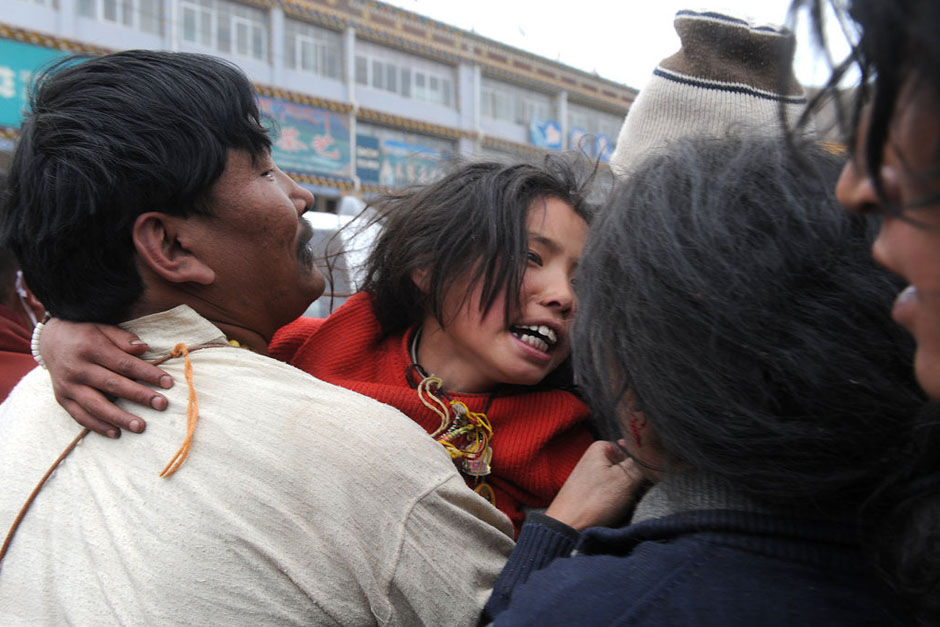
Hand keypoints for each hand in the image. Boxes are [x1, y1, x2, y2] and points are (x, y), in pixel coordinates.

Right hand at [41, 318, 172, 437]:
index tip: (168, 382)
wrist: (50, 340)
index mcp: (91, 348)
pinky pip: (80, 416)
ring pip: (96, 405)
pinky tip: (116, 433)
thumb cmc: (85, 334)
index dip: (147, 373)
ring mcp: (68, 386)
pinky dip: (97, 426)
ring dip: (119, 417)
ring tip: (140, 426)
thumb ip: (123, 339)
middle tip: (162, 404)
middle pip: (113, 385)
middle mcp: (78, 368)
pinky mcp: (62, 398)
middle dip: (139, 396)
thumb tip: (144, 348)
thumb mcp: (103, 328)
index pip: (124, 364)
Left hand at [544, 440, 645, 530]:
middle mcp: (596, 459)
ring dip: (631, 494)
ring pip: (624, 483)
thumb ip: (643, 464)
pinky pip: (614, 494)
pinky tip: (619, 511)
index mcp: (601, 447)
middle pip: (629, 467)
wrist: (569, 527)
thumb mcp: (626, 479)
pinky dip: (620, 502)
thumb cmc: (594, 500)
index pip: (634, 449)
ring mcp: (594, 477)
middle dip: (637, 481)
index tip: (649, 476)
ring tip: (626, 504)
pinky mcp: (593, 493)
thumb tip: (655, 457)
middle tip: (637, 493)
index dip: (644, 463)